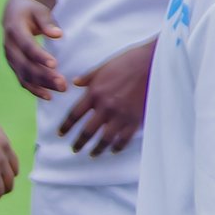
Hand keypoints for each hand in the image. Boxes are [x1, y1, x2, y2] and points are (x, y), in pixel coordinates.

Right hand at [2, 0, 65, 98]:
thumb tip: (57, 35)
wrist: (12, 13)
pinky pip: (22, 80)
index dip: (39, 56)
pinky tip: (48, 96)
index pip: (27, 46)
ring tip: (60, 89)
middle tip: (63, 84)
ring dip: (41, 85)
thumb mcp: (39, 10)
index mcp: (14, 30)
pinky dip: (34, 90)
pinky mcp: (14, 66)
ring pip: (24, 75)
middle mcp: (9, 46)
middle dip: (44, 76)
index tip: (54, 64)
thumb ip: (47, 22)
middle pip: (25, 65)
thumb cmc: (30, 11)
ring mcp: (10, 58)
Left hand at [59, 39, 155, 155]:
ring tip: (93, 153)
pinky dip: (118, 146)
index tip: (61, 134)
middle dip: (79, 142)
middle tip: (75, 149)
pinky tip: (114, 149)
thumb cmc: (129, 60)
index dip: (66, 126)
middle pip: (87, 131)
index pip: (74, 114)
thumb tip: (75, 82)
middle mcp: (105, 106)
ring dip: (97, 148)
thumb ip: (88, 77)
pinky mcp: (135, 119)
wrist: (153, 62)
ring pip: (105, 139)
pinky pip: (124, 139)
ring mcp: (120, 115)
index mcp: (94, 92)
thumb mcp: (104, 66)